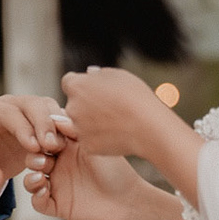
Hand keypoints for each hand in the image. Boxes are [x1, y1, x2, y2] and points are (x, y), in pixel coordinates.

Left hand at [0, 95, 66, 196]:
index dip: (22, 128)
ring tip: (61, 146)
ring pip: (46, 107)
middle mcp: (4, 105)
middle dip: (44, 123)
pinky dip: (64, 129)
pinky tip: (70, 146)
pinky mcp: (36, 121)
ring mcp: (22, 110)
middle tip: (52, 146)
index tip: (33, 147)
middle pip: (31, 104)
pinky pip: (54, 118)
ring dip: (58, 125)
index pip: (7, 113)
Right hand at [24, 140, 152, 219]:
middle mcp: (60, 167)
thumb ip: (74, 131)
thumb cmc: (117, 171)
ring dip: (30, 178)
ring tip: (40, 176)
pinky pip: (38, 202)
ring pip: (31, 180)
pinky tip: (44, 191)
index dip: (40, 139)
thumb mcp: (94, 146)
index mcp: (67, 150)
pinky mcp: (58, 205)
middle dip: (32, 157)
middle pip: (33, 159)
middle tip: (42, 159)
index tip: (45, 139)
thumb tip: (52, 116)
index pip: (43, 140)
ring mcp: (57, 186)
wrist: (130, 201)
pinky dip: (36, 196)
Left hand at [58, 67, 172, 159]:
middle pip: (74, 104)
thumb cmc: (136, 98)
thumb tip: (89, 74)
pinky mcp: (86, 145)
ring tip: (116, 121)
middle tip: (109, 107)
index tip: (96, 90)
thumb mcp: (118, 76)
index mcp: (76, 86)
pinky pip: (90, 139)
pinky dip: (100, 138)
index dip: (83, 85)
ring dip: (91, 122)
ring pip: (81, 123)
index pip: (69, 82)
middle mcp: (71, 107)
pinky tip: (116, 134)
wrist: (149, 127)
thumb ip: (98, 74)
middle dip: (86, 104)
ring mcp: (77, 128)